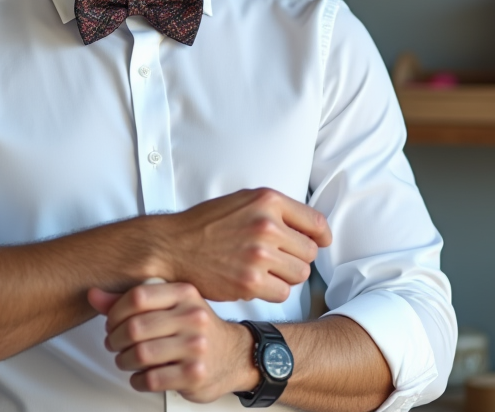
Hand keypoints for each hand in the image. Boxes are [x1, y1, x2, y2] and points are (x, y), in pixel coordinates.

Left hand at [87, 282, 258, 402]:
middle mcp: (192, 317)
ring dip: (124, 361)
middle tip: (115, 343)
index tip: (112, 322)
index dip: (115, 312)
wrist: (233, 355)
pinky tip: (142, 375)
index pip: (137, 296)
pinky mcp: (195, 375)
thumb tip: (94, 295)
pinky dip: (138, 380)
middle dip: (115, 340)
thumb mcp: (170, 305)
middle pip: (135, 328)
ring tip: (127, 359)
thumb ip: (131, 300)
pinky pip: (151, 379)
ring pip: (140, 355)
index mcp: (184, 294)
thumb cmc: (195, 328)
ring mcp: (195, 347)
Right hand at [154, 188, 331, 302]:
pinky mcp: (250, 282)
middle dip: (297, 257)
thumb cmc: (207, 224)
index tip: (321, 242)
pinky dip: (273, 291)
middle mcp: (266, 225)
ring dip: (286, 276)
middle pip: (310, 252)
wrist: (172, 246)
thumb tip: (315, 230)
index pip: (316, 222)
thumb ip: (276, 210)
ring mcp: (258, 255)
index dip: (322, 236)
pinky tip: (255, 282)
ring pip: (300, 274)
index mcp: (267, 201)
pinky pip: (283, 292)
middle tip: (277, 259)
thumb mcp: (243, 201)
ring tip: (265, 270)